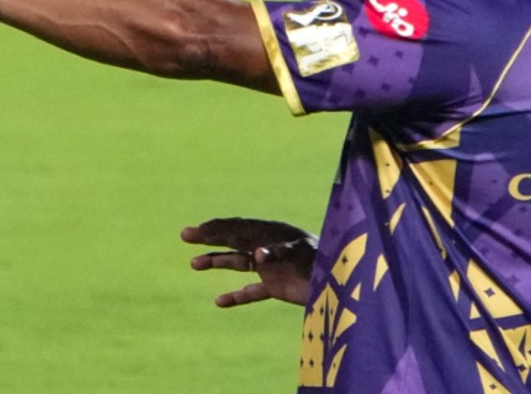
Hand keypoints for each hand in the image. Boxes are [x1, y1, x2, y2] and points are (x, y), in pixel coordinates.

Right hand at [181, 217, 316, 307]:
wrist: (346, 285)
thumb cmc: (327, 264)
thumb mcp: (305, 254)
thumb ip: (280, 252)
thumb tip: (256, 253)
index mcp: (273, 233)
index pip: (239, 228)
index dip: (217, 229)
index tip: (196, 231)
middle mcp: (268, 247)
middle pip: (234, 241)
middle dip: (210, 238)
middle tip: (185, 235)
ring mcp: (271, 267)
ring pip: (238, 263)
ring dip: (216, 262)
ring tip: (194, 264)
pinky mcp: (276, 287)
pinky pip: (251, 291)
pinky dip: (236, 296)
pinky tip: (219, 302)